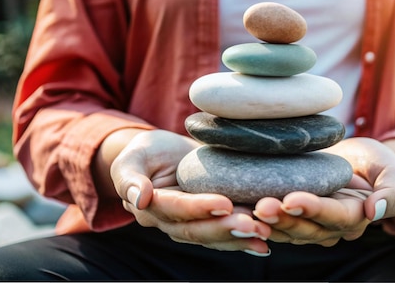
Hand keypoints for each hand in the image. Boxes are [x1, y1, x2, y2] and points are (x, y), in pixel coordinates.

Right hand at [108, 129, 271, 254]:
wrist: (164, 156)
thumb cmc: (147, 152)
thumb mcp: (133, 156)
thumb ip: (129, 177)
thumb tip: (138, 198)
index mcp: (152, 207)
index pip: (176, 210)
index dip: (199, 208)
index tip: (224, 204)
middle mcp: (172, 223)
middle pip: (198, 230)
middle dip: (226, 228)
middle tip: (253, 223)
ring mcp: (193, 226)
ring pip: (215, 237)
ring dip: (240, 238)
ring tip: (264, 233)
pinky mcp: (211, 223)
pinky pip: (227, 235)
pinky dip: (246, 240)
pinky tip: (266, 242)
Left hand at [252, 137, 394, 245]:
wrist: (355, 161)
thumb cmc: (375, 164)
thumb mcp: (393, 171)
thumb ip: (392, 191)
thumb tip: (375, 211)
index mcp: (354, 216)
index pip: (334, 217)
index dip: (313, 210)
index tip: (291, 199)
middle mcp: (329, 227)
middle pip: (305, 228)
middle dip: (282, 219)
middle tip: (261, 206)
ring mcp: (308, 224)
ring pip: (285, 229)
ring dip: (265, 222)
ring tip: (244, 210)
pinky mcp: (290, 215)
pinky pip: (272, 221)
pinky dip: (254, 217)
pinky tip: (236, 208)